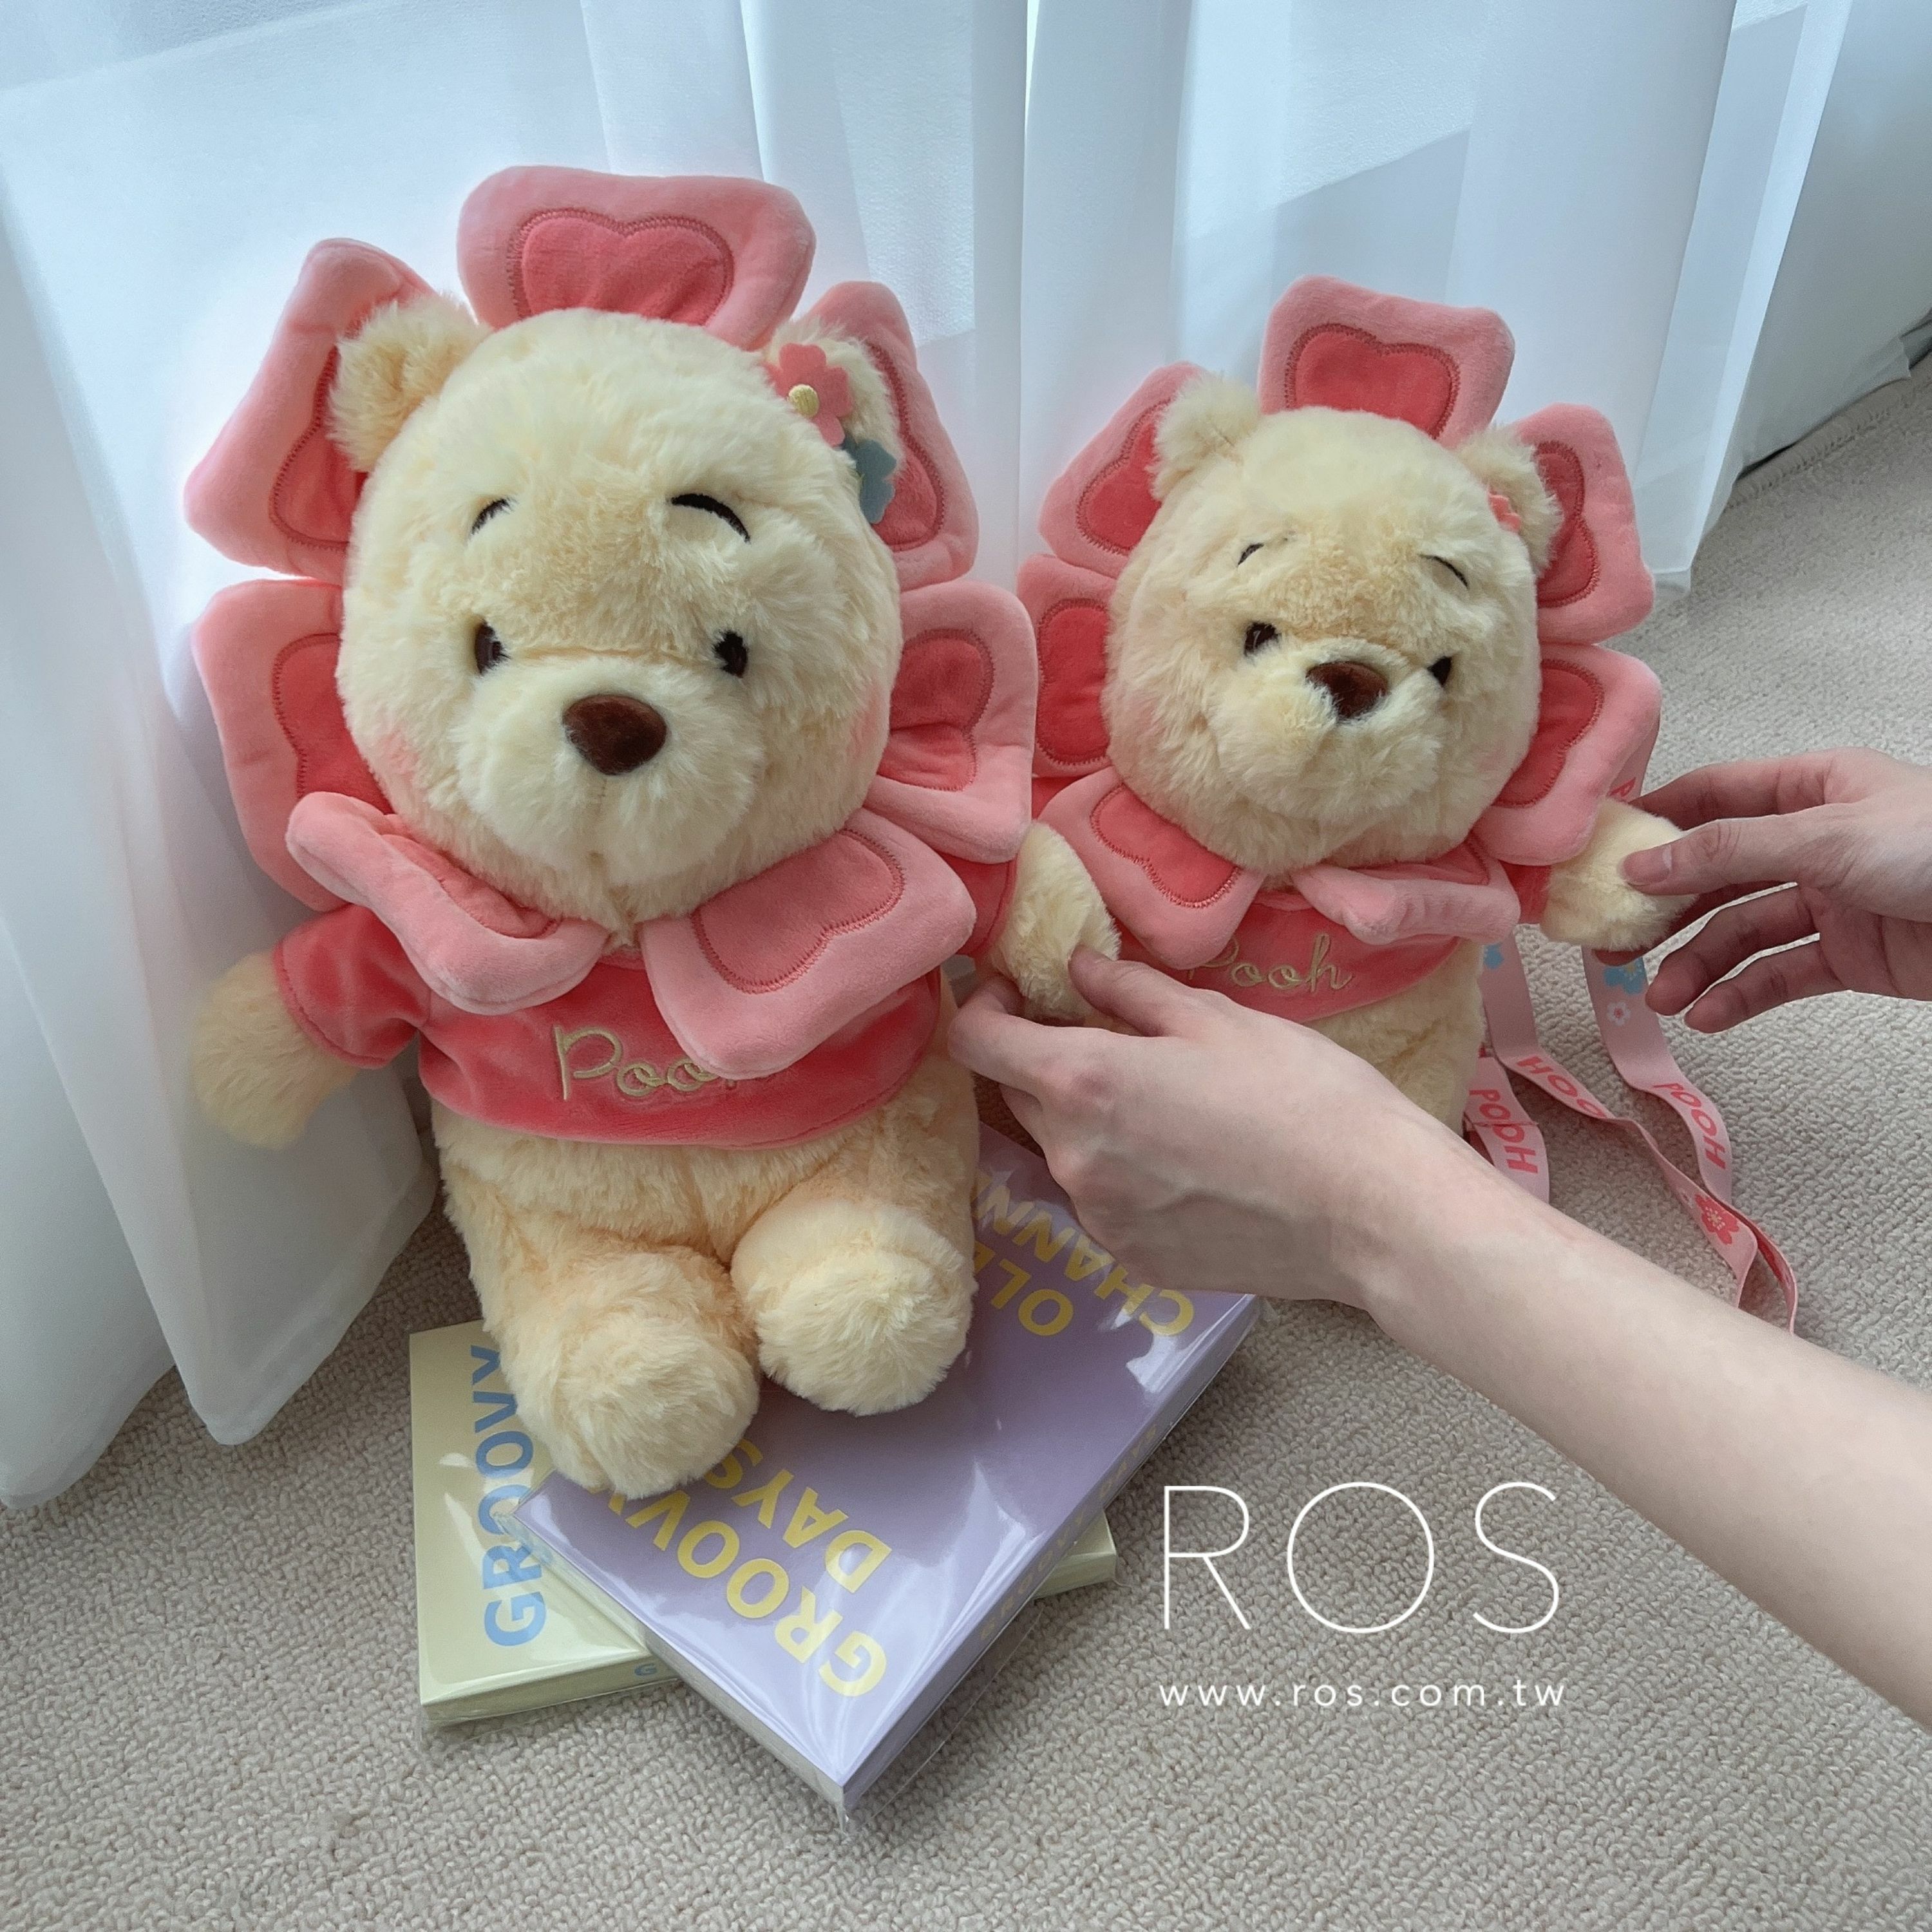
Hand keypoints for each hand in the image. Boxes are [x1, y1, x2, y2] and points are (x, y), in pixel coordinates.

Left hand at [948, 948, 1526, 1310]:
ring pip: (1062, 1150)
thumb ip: (1129, 990)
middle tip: (1108, 1035)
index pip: (976, 1042)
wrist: (1371, 1210)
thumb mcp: (1216, 1018)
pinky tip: (1188, 1160)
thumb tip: (1075, 967)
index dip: (986, 1007)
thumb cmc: (1303, 1095)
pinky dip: (1122, 1172)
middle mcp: (1071, 1158)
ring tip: (1166, 1104)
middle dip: (1045, 1059)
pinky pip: (1101, 1200)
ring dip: (1088, 1119)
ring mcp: (1098, 1217)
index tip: (1021, 990)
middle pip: (1018, 1096)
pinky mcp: (1131, 1258)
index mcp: (1083, 1083)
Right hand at [1621, 749, 1931, 1030]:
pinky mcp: (1851, 955)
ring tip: (1663, 998)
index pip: (1716, 796)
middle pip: (1719, 874)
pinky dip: (1743, 995)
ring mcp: (1832, 901)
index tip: (1603, 851)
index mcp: (1814, 789)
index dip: (1658, 819)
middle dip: (1667, 910)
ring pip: (1744, 931)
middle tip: (1616, 941)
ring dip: (1699, 964)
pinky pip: (1781, 974)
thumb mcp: (1829, 835)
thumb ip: (1732, 850)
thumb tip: (1644, 864)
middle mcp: (1815, 842)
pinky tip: (1708, 1014)